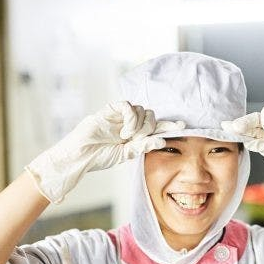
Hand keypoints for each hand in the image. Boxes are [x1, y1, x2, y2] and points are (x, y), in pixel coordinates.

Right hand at [26, 101, 184, 202]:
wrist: (80, 156)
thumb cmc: (99, 158)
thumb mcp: (126, 154)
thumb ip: (143, 147)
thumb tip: (163, 141)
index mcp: (134, 135)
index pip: (156, 126)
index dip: (169, 125)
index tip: (183, 126)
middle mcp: (129, 123)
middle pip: (151, 116)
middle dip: (150, 128)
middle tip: (137, 140)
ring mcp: (119, 116)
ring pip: (142, 110)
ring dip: (139, 125)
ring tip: (127, 137)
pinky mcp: (109, 110)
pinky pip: (128, 106)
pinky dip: (131, 117)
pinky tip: (124, 130)